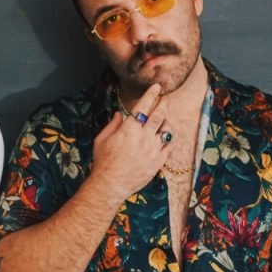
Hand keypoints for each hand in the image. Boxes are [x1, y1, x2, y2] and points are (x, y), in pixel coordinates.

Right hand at [91, 83, 171, 199]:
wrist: (111, 184)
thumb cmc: (103, 162)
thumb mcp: (101, 139)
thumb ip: (112, 125)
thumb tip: (119, 114)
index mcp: (129, 129)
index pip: (143, 106)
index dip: (151, 94)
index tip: (156, 87)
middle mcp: (144, 137)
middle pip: (159, 115)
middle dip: (163, 103)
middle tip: (165, 98)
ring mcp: (153, 149)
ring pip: (167, 130)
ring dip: (166, 122)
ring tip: (164, 120)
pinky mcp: (158, 162)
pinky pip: (169, 147)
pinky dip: (168, 140)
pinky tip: (166, 138)